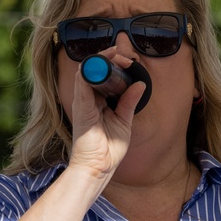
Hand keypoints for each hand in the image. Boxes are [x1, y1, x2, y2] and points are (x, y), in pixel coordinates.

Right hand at [67, 47, 146, 179]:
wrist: (98, 167)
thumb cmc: (108, 149)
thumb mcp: (124, 121)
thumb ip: (129, 102)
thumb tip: (140, 85)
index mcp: (97, 103)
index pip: (102, 76)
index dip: (114, 65)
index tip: (128, 61)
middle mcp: (88, 99)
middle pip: (95, 70)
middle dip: (109, 57)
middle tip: (126, 55)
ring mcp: (83, 101)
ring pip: (88, 69)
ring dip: (103, 58)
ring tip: (118, 53)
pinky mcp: (81, 105)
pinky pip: (82, 79)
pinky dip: (94, 67)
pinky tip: (106, 61)